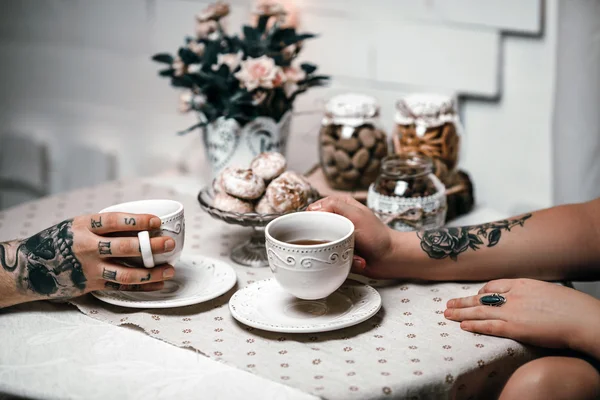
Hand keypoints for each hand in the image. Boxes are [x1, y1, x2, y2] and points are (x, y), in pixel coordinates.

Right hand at [0, 212, 175, 305]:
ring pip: (126, 272)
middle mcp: (86, 247)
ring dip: (151, 273)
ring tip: (169, 269)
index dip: (137, 221)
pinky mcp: (92, 285)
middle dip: (151, 246)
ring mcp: (89, 268)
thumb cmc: (60, 242)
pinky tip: (157, 284)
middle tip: (169, 243)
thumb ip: (103, 227)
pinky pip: (121, 287)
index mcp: (83, 226)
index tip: (156, 221)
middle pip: (124, 247)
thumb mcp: (78, 226)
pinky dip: (141, 286)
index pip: (114, 221)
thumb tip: (141, 226)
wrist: (30, 267)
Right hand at [307, 196, 397, 278]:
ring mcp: (336, 236)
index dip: (312, 220)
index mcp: (338, 205)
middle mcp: (335, 220)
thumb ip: (335, 206)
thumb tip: (313, 209)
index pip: (314, 209)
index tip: (318, 229)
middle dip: (325, 240)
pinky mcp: (338, 251)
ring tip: (352, 252)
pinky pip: (329, 257)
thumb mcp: (356, 215)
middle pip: (313, 229)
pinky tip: (356, 259)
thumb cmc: (378, 235)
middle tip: (338, 242)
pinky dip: (341, 260)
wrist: (391, 258)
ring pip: (320, 245)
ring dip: (335, 252)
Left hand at [445, 278, 599, 357]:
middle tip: (448, 304)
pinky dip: (474, 325)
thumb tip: (529, 299)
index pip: (494, 285)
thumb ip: (533, 294)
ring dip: (461, 312)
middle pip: (481, 297)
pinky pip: (489, 326)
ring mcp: (513, 311)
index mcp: (523, 284)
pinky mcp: (515, 327)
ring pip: (480, 311)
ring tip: (447, 314)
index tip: (475, 296)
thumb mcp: (549, 292)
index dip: (482, 292)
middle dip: (463, 301)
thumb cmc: (573, 307)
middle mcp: (514, 295)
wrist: (583, 318)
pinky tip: (463, 326)